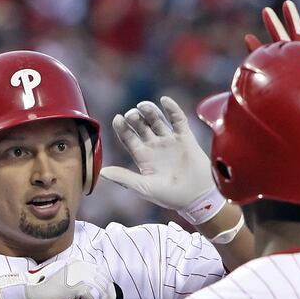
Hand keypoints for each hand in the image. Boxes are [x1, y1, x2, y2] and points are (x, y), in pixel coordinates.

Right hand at [0, 260, 116, 298]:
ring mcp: (78, 276)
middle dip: (108, 298)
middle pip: (104, 282)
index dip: (108, 287)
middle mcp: (80, 267)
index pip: (102, 273)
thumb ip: (82, 285)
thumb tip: (100, 295)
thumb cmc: (49, 293)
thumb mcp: (69, 285)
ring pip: (100, 291)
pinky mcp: (75, 287)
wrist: (33, 295)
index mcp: (79, 264)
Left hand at [100, 96, 224, 223]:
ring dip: (149, 111)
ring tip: (143, 106)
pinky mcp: (185, 138)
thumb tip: (102, 172)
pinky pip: (178, 119)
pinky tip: (165, 101)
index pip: (128, 138)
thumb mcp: (144, 187)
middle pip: (141, 126)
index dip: (121, 128)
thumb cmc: (170, 196)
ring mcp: (169, 141)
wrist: (197, 198)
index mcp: (142, 157)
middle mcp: (154, 146)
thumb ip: (124, 178)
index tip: (118, 119)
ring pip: (157, 120)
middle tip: (132, 115)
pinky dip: (172, 109)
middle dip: (135, 118)